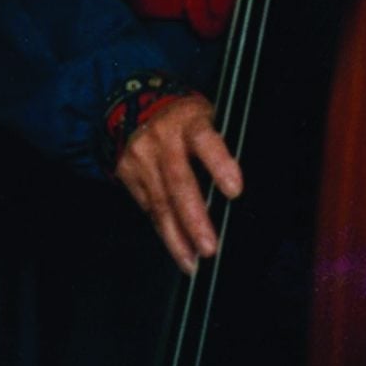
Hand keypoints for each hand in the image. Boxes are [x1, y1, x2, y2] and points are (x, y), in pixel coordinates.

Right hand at [115, 92, 243, 274]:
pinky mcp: (128, 175)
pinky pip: (148, 209)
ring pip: (160, 203)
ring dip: (177, 237)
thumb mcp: (204, 115)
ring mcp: (142, 159)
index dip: (219, 164)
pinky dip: (165, 232)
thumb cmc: (183, 116)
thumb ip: (216, 144)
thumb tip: (237, 188)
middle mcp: (163, 140)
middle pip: (179, 182)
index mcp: (189, 120)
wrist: (132, 102)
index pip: (205, 141)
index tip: (234, 190)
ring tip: (193, 262)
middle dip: (194, 218)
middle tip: (209, 247)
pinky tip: (178, 251)